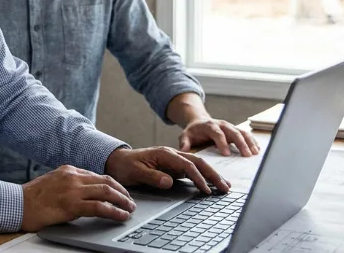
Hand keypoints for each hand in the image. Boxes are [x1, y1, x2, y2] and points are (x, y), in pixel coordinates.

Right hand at [21, 165, 136, 231]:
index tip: (121, 192)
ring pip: (106, 191)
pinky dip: (113, 211)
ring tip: (130, 209)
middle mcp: (72, 176)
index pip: (97, 175)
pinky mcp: (71, 205)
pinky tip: (120, 216)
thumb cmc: (32, 198)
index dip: (113, 184)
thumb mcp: (53, 183)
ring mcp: (72, 190)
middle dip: (122, 191)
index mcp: (68, 169)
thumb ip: (69, 184)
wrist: (17, 204)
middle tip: (130, 201)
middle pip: (105, 181)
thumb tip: (85, 193)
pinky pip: (99, 207)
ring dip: (122, 201)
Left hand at [105, 147, 230, 194]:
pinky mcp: (173, 166)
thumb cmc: (125, 165)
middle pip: (197, 162)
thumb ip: (152, 176)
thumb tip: (169, 181)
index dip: (197, 177)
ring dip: (211, 175)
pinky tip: (211, 184)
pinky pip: (192, 170)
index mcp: (164, 153)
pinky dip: (203, 177)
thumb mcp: (135, 171)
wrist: (118, 161)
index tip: (205, 190)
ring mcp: (173, 160)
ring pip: (197, 165)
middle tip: (225, 187)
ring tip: (225, 186)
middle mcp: (171, 154)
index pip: (186, 164)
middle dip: (212, 174)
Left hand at [179, 118, 259, 156]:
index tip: (226, 154)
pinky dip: (252, 141)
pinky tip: (257, 150)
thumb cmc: (193, 131)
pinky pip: (246, 134)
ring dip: (249, 142)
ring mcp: (230, 127)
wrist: (199, 122)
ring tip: (255, 153)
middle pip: (233, 132)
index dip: (222, 142)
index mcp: (209, 125)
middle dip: (241, 143)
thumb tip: (183, 150)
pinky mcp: (235, 130)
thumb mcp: (185, 135)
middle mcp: (222, 124)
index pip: (217, 133)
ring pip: (242, 132)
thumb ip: (184, 142)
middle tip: (246, 155)